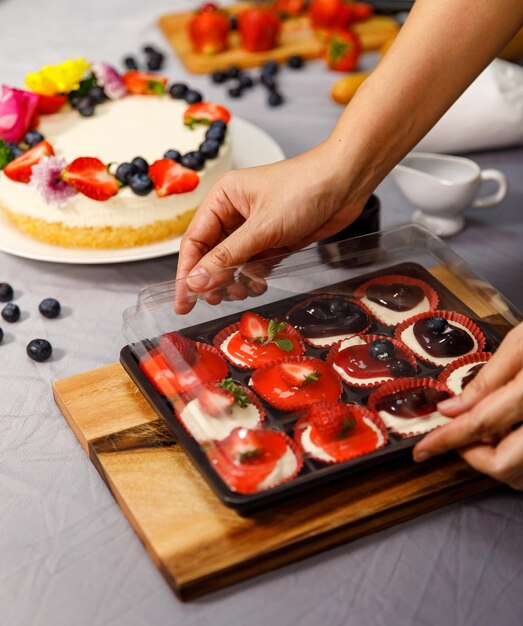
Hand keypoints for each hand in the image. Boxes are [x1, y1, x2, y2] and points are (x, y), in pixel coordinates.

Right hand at [174, 141, 368, 311]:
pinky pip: (255, 264)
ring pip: (234, 263)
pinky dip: (255, 277)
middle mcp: (235, 213)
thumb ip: (228, 257)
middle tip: (216, 301)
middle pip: (212, 255)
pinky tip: (259, 284)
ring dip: (236, 281)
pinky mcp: (274, 239)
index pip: (194, 240)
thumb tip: (196, 281)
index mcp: (222, 198)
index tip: (184, 301)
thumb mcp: (262, 227)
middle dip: (214, 279)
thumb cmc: (304, 189)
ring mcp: (255, 227)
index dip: (188, 272)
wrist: (346, 183)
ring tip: (243, 292)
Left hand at [413, 322, 522, 489]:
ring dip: (496, 462)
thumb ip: (490, 378)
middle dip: (471, 456)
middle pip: (504, 466)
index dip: (446, 439)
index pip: (481, 424)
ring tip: (486, 433)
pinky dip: (518, 462)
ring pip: (521, 477)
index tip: (423, 448)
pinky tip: (512, 435)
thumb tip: (453, 408)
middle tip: (456, 437)